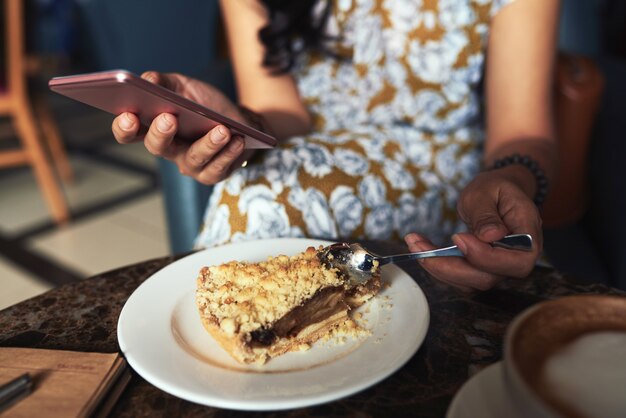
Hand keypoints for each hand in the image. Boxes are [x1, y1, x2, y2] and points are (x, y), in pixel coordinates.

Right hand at [111, 71, 249, 184]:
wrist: (239, 121)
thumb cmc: (207, 105)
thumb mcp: (185, 87)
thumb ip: (164, 82)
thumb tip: (148, 78)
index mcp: (154, 128)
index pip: (129, 132)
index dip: (124, 127)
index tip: (128, 115)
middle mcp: (169, 149)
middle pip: (157, 146)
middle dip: (160, 133)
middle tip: (169, 118)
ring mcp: (190, 164)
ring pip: (194, 158)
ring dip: (208, 144)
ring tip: (221, 130)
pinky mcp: (212, 174)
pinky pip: (218, 167)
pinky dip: (228, 153)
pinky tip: (236, 139)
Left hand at [404, 166, 542, 290]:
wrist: (496, 193)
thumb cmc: (494, 188)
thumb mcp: (487, 189)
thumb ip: (486, 213)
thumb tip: (490, 235)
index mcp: (528, 234)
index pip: (517, 261)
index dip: (487, 257)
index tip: (458, 237)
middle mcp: (517, 258)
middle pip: (489, 278)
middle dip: (450, 266)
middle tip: (420, 245)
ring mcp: (498, 268)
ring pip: (469, 282)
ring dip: (437, 266)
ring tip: (414, 242)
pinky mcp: (479, 270)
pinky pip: (458, 278)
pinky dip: (436, 265)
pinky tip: (420, 246)